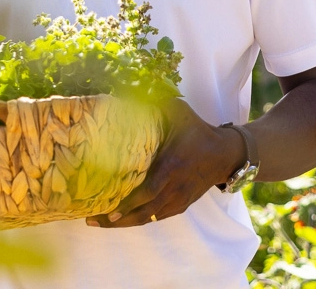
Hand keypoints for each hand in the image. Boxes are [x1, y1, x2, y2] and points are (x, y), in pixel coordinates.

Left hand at [86, 99, 243, 227]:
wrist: (225, 154)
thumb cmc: (197, 131)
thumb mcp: (179, 112)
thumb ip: (157, 104)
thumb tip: (129, 92)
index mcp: (171, 166)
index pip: (148, 191)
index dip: (127, 204)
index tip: (106, 209)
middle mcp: (174, 187)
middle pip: (142, 212)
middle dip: (116, 220)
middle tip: (90, 220)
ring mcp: (178, 199)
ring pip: (147, 218)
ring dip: (123, 223)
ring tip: (99, 222)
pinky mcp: (181, 205)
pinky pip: (156, 217)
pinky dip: (137, 220)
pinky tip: (120, 219)